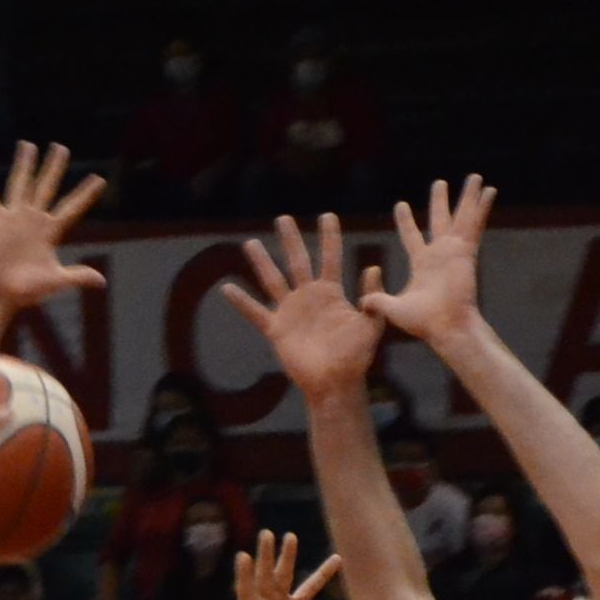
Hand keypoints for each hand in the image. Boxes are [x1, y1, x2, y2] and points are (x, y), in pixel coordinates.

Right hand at [0, 142, 107, 312]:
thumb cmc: (25, 292)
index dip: (86, 194)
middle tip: (61, 147)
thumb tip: (101, 281)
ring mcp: (13, 220)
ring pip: (21, 184)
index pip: (72, 208)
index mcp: (50, 232)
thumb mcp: (55, 281)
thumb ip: (77, 276)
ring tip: (28, 145)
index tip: (100, 179)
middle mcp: (33, 221)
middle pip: (47, 186)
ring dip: (24, 165)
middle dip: (54, 167)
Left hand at [214, 530, 339, 599]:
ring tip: (290, 535)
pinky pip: (310, 589)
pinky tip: (337, 559)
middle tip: (266, 533)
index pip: (246, 593)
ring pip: (284, 578)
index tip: (242, 556)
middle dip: (265, 557)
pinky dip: (322, 575)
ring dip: (287, 557)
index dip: (244, 576)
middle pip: (264, 578)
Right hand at [224, 214, 379, 399]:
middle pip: (297, 261)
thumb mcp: (370, 326)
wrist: (335, 383)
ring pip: (273, 280)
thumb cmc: (355, 357)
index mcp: (331, 293)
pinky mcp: (277, 329)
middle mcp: (308, 297)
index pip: (330, 258)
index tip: (327, 216)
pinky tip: (226, 288)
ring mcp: (291, 311)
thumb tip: (373, 267)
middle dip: (291, 240)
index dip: (329, 237)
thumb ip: (372, 298)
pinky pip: (256, 312)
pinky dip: (241, 302)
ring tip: (251, 243)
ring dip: (262, 262)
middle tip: (283, 218)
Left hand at [362, 176, 496, 349]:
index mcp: (422, 263)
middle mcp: (440, 254)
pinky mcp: (466, 252)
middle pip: (439, 220)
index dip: (406, 221)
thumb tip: (363, 302)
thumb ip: (378, 301)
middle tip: (439, 183)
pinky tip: (489, 191)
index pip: (411, 236)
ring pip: (462, 216)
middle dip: (439, 201)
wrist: (446, 327)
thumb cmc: (422, 323)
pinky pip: (474, 224)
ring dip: (467, 197)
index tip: (400, 205)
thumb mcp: (392, 309)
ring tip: (474, 177)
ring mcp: (455, 251)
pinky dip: (482, 207)